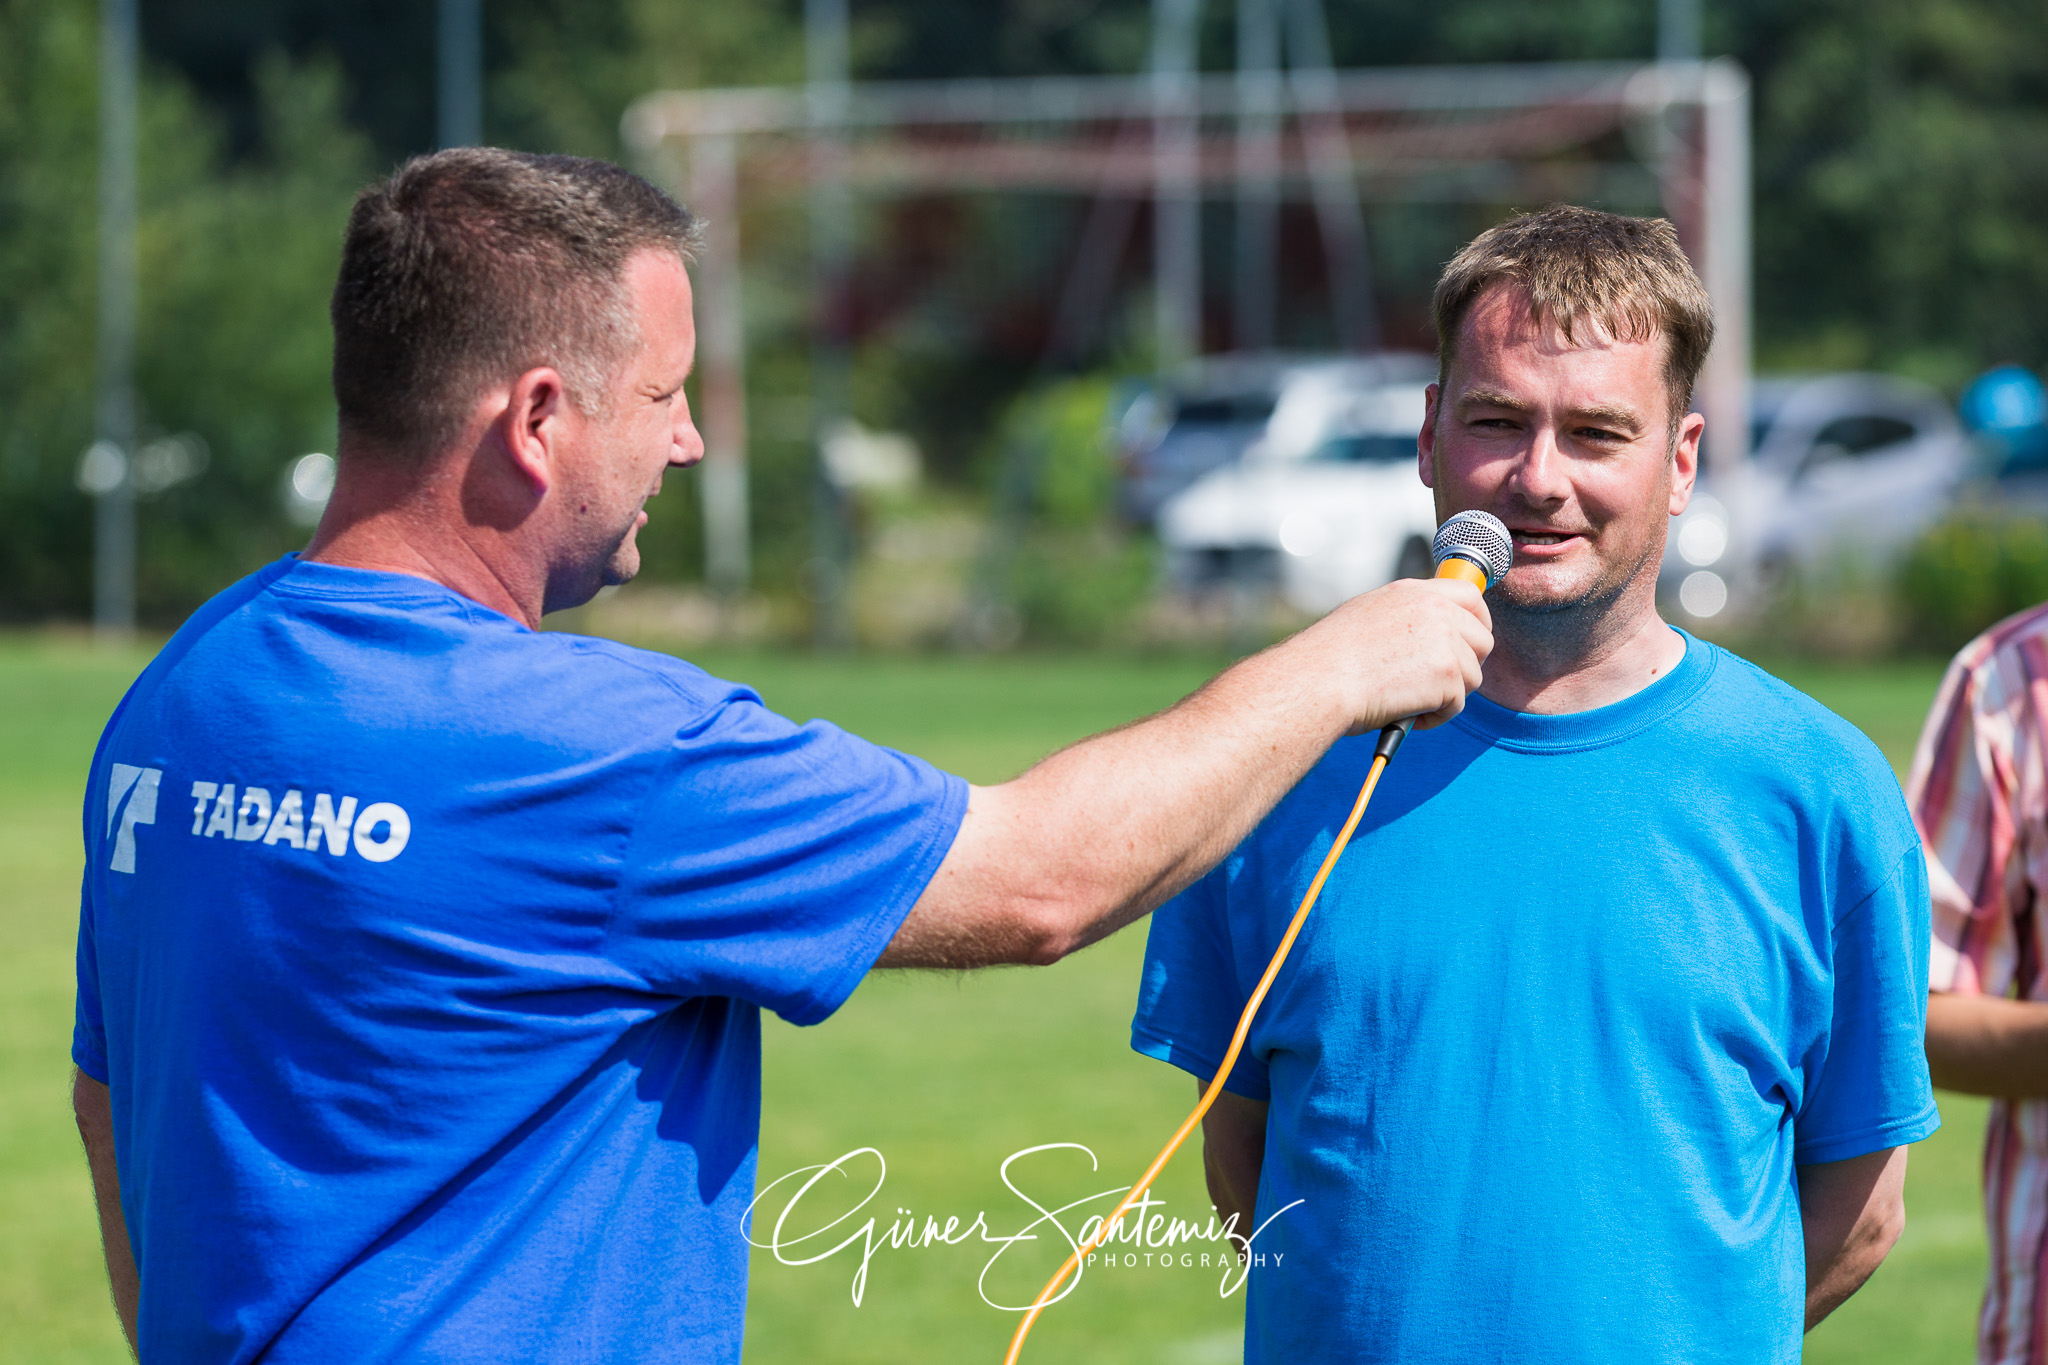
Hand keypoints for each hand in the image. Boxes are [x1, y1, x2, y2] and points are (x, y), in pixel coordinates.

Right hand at [1298, 577, 1491, 734]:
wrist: (1317, 681)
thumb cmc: (1327, 659)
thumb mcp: (1367, 616)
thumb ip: (1403, 616)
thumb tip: (1421, 635)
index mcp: (1413, 592)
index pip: (1470, 596)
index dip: (1477, 622)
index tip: (1469, 643)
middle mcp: (1435, 609)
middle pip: (1483, 639)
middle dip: (1468, 666)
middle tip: (1440, 684)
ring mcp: (1445, 640)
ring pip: (1472, 676)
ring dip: (1447, 696)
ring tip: (1409, 701)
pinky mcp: (1448, 673)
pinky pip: (1458, 704)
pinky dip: (1435, 717)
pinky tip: (1406, 713)